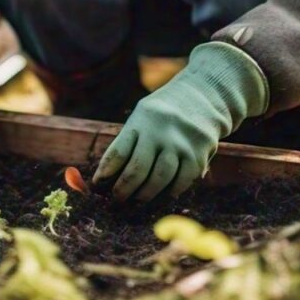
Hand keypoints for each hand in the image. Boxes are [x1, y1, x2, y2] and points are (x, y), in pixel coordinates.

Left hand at [93, 42, 267, 202]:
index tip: (97, 184)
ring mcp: (181, 145)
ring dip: (145, 195)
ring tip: (137, 200)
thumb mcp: (141, 117)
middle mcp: (161, 133)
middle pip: (137, 170)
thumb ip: (126, 143)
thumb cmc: (162, 114)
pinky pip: (180, 182)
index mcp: (142, 121)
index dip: (105, 172)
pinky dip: (169, 192)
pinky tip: (161, 194)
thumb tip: (106, 177)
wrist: (202, 98)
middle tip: (117, 200)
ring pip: (159, 180)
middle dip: (123, 190)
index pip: (118, 153)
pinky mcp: (198, 157)